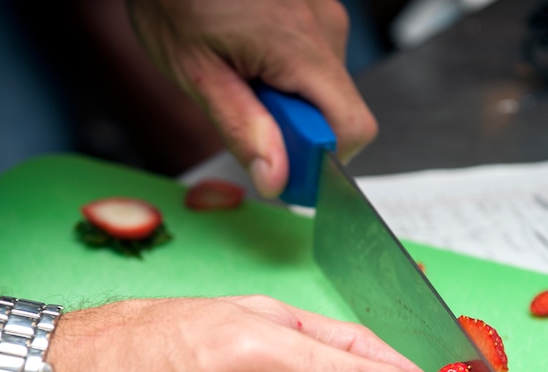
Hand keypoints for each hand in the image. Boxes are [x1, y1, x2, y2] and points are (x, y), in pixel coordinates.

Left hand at [127, 0, 377, 196]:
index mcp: (300, 48)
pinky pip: (314, 63)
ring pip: (324, 90)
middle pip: (337, 112)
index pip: (352, 128)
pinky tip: (248, 55)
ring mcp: (325, 15)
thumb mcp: (195, 73)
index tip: (282, 168)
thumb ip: (241, 128)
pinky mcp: (316, 11)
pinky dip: (286, 76)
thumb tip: (277, 179)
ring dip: (288, 101)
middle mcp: (326, 28)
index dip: (321, 161)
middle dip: (294, 129)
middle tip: (243, 109)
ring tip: (239, 74)